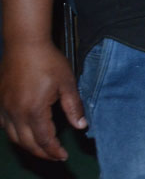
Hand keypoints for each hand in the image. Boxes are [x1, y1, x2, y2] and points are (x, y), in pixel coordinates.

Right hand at [0, 40, 86, 160]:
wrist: (25, 45)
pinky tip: (23, 132)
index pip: (44, 139)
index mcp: (34, 110)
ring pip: (13, 137)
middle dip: (42, 153)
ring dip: (27, 146)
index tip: (64, 156)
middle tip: (55, 156)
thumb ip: (74, 107)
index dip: (54, 151)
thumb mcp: (67, 83)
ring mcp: (4, 108)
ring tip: (42, 148)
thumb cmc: (48, 61)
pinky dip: (14, 134)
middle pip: (27, 143)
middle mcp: (15, 113)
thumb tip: (81, 126)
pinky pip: (4, 126)